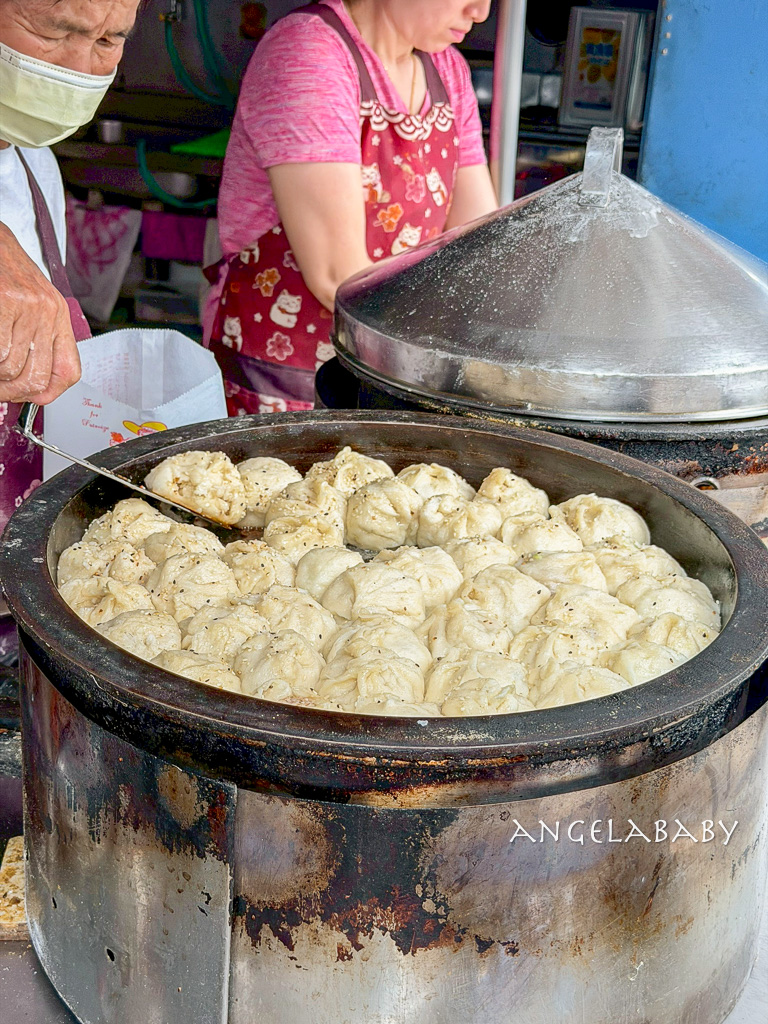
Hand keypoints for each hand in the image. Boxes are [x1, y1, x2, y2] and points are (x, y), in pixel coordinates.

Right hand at [0, 223, 80, 404]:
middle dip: (11, 391)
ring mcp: (29, 307)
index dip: (46, 393)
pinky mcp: (7, 301)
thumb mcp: (33, 305)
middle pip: (36, 378)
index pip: (68, 372)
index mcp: (58, 317)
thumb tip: (31, 384)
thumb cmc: (6, 272)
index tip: (27, 396)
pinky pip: (0, 352)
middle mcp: (49, 313)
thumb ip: (37, 340)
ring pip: (11, 368)